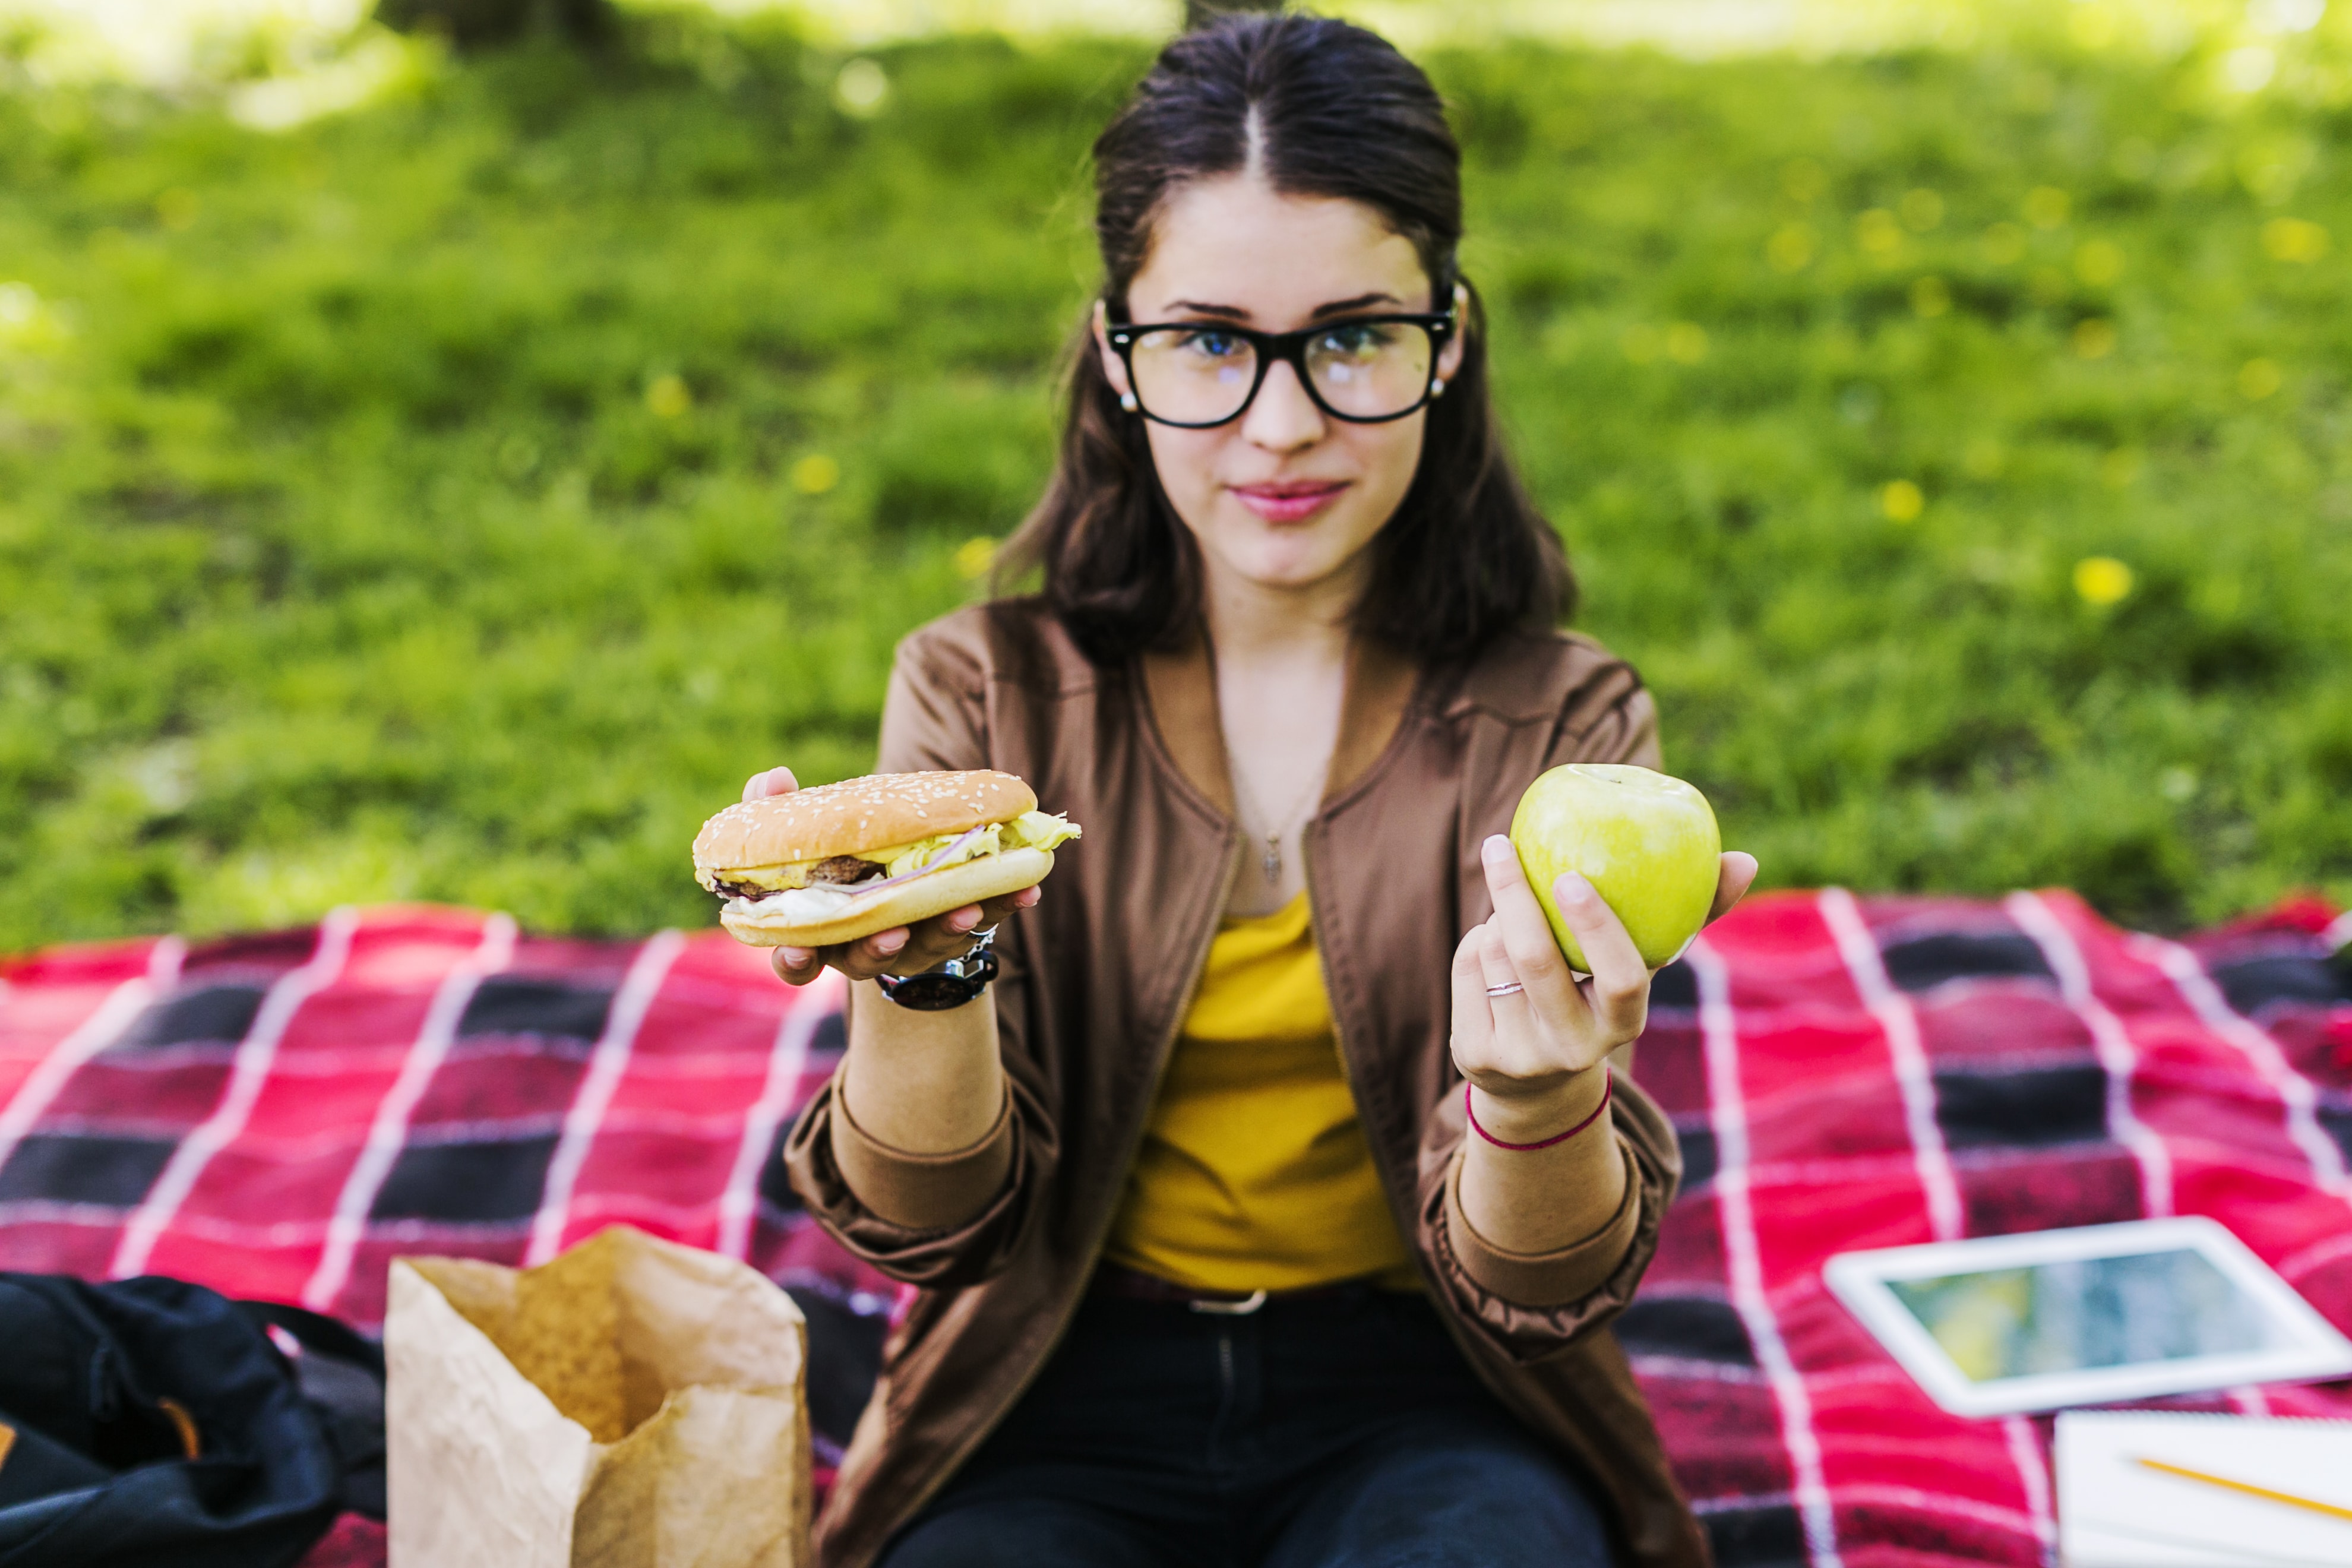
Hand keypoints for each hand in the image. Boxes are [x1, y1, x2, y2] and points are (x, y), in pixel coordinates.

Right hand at [740, 766, 1043, 987]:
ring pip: (928, 947)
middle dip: (879, 948)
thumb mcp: (806, 835)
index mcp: (816, 932)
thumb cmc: (836, 857)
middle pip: (864, 959)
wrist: (893, 876)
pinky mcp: (955, 931)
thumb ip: (782, 811)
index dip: (794, 960)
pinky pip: (982, 922)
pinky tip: (1026, 888)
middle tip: (894, 933)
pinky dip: (1003, 904)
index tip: (797, 953)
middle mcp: (861, 948)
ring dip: (948, 928)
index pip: (796, 960)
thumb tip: (774, 779)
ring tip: (970, 907)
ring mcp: (911, 945)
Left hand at [1449, 835, 1756, 1141]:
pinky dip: (1476, 942)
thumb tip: (1746, 861)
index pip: (1622, 978)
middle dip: (1516, 896)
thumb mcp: (1640, 965)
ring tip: (1512, 911)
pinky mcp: (1476, 1055)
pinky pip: (1467, 969)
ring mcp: (1522, 1056)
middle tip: (1502, 845)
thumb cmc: (1599, 994)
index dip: (1598, 928)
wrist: (1536, 1081)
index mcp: (1624, 1023)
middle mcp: (1574, 1047)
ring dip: (1497, 917)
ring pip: (1495, 955)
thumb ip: (1691, 916)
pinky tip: (1490, 946)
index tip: (1572, 876)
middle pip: (1538, 961)